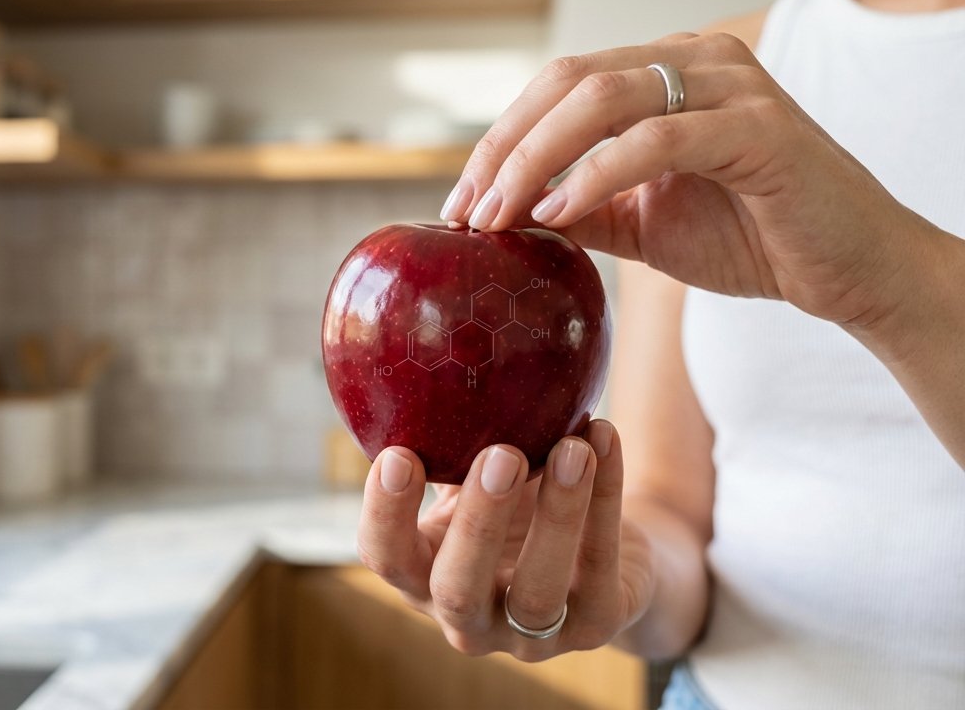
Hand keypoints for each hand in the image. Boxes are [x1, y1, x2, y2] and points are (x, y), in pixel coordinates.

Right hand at [357, 420, 653, 660]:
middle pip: (458, 588)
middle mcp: (469, 619)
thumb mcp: (472, 482)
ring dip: (557, 515)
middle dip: (478, 523)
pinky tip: (604, 437)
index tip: (398, 454)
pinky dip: (606, 498)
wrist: (602, 560)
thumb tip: (421, 356)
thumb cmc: (515, 509)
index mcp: (422, 577)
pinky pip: (600, 562)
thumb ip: (446, 443)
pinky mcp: (597, 626)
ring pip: (539, 590)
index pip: (385, 558)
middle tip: (501, 455)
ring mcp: (533, 634)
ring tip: (572, 446)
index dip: (385, 515)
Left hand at [441, 31, 938, 329]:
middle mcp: (697, 60)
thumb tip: (503, 213)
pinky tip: (559, 214)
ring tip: (500, 216)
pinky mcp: (759, 129)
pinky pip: (656, 139)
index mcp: (666, 70)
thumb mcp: (641, 223)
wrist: (847, 272)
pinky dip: (596, 175)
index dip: (499, 140)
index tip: (459, 202)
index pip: (559, 86)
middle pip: (568, 81)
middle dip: (504, 148)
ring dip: (535, 161)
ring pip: (602, 99)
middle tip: (467, 210)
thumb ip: (580, 208)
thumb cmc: (749, 238)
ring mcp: (731, 86)